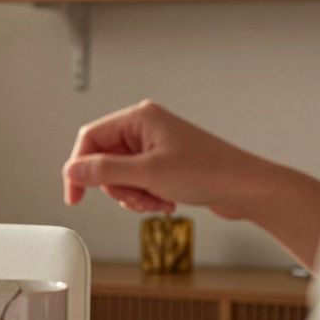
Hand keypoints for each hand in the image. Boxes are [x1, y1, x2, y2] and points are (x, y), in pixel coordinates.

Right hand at [62, 100, 264, 218]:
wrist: (247, 188)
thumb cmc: (209, 172)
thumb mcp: (148, 174)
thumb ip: (105, 171)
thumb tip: (72, 170)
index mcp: (139, 118)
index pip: (90, 138)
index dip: (78, 168)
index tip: (74, 195)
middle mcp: (145, 128)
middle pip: (104, 160)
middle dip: (117, 187)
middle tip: (138, 198)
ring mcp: (154, 146)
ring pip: (119, 175)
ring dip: (133, 195)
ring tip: (156, 201)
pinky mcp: (163, 162)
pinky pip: (137, 182)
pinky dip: (145, 197)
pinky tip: (165, 201)